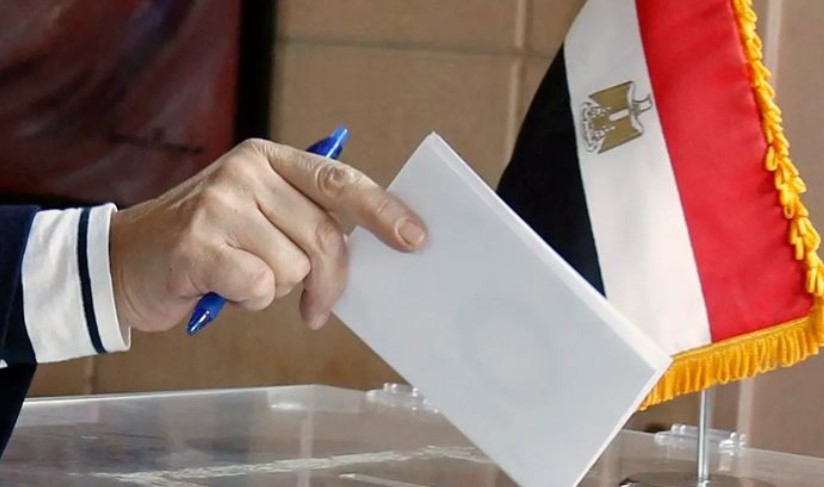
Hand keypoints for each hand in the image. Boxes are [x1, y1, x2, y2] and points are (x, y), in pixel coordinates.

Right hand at [109, 138, 425, 332]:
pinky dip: (248, 300)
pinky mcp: (198, 242)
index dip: (382, 210)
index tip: (414, 238)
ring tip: (241, 277)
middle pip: (325, 236)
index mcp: (269, 158)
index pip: (340, 181)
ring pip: (294, 267)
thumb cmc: (206, 245)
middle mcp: (246, 171)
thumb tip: (371, 247)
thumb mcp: (258, 215)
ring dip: (275, 288)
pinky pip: (260, 286)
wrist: (124, 262)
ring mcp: (220, 202)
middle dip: (329, 282)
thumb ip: (305, 219)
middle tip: (317, 308)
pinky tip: (222, 288)